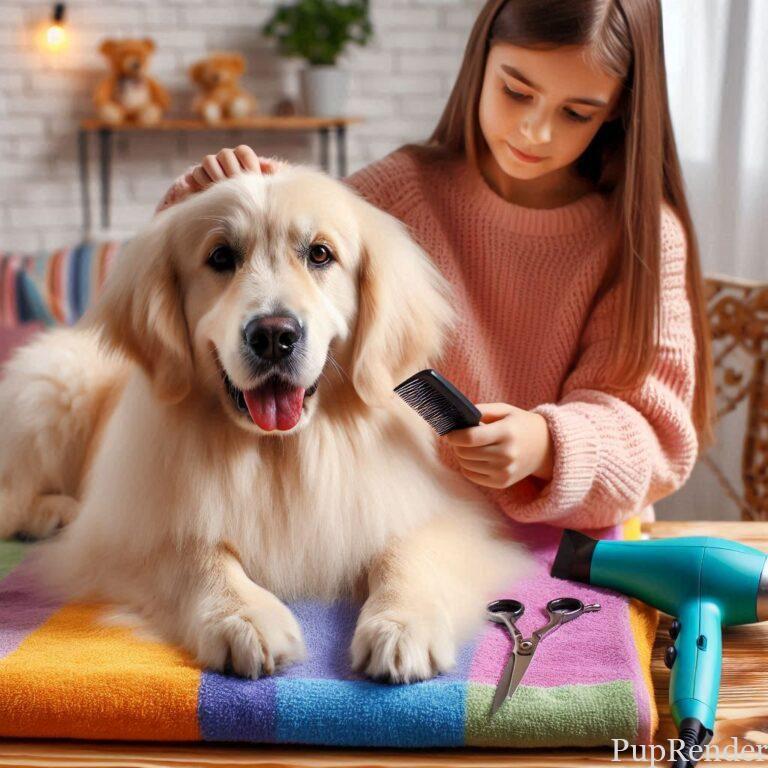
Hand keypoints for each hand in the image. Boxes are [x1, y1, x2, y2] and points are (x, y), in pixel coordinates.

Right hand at [155, 145, 284, 212]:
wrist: (220, 220)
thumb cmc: (250, 205)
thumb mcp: (260, 191)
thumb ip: (267, 178)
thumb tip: (275, 168)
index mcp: (242, 161)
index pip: (243, 152)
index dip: (249, 163)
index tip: (254, 178)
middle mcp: (225, 161)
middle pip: (226, 154)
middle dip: (232, 171)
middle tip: (237, 187)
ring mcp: (210, 168)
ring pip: (209, 160)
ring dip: (216, 176)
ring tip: (222, 191)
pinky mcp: (195, 177)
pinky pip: (196, 172)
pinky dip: (202, 182)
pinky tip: (208, 193)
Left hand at [442, 403, 552, 489]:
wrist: (546, 448)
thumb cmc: (520, 425)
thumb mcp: (505, 410)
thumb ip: (482, 410)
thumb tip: (458, 419)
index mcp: (507, 433)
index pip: (470, 438)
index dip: (454, 436)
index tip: (449, 432)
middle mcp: (507, 454)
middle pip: (466, 452)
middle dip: (456, 445)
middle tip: (457, 438)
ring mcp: (505, 471)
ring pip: (466, 465)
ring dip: (461, 455)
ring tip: (467, 447)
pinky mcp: (502, 483)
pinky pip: (472, 476)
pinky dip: (467, 466)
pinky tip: (474, 458)